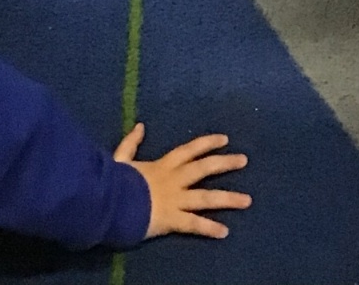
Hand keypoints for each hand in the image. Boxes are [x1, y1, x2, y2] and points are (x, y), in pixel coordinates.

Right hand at [114, 123, 249, 240]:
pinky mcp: (173, 220)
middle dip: (226, 164)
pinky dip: (209, 229)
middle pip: (205, 169)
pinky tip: (224, 232)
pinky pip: (194, 225)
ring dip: (228, 199)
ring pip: (207, 198)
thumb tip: (140, 126)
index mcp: (164, 165)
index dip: (208, 143)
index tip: (225, 139)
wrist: (111, 203)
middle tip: (244, 160)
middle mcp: (175, 180)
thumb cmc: (115, 182)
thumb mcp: (121, 159)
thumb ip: (131, 143)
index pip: (191, 150)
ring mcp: (176, 200)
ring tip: (247, 200)